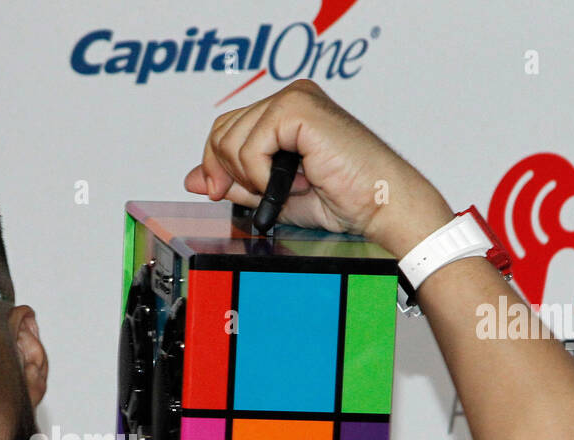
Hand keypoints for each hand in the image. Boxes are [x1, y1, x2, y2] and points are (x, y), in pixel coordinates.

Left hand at [184, 80, 452, 257]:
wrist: (380, 205)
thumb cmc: (342, 199)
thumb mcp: (272, 195)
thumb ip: (234, 182)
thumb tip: (193, 178)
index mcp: (285, 113)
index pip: (225, 129)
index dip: (214, 165)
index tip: (220, 193)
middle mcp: (290, 99)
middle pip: (221, 130)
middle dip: (228, 172)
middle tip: (265, 192)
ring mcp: (295, 99)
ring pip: (230, 139)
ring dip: (251, 176)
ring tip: (288, 186)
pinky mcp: (299, 108)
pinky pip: (249, 145)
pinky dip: (260, 174)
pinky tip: (293, 180)